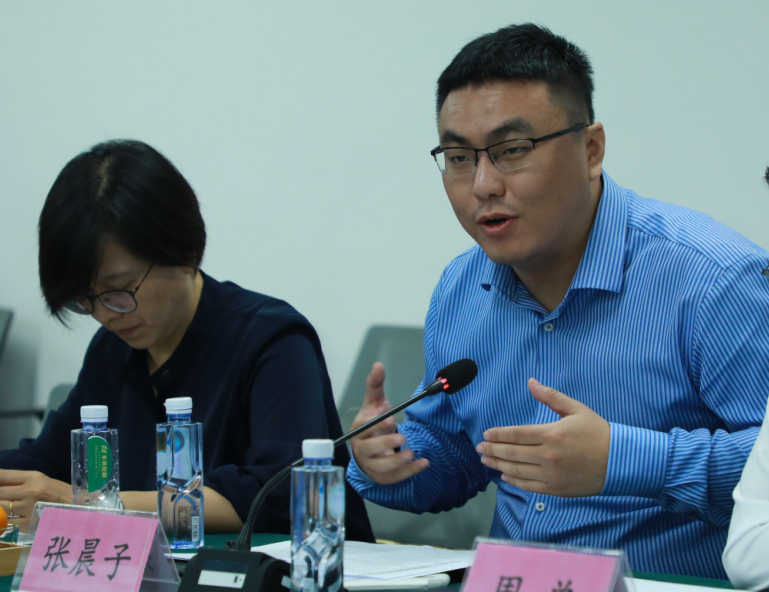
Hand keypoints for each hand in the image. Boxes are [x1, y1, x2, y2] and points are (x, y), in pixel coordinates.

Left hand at [0, 469, 71, 531]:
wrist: (79, 511)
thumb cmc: (61, 495)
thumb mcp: (43, 481)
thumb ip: (21, 481)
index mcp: (34, 477)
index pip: (2, 475)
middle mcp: (30, 491)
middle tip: (2, 498)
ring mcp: (28, 508)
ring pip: (0, 508)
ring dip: (0, 508)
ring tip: (6, 508)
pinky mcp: (27, 524)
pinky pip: (6, 522)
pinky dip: (4, 521)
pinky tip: (8, 519)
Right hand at [349, 363, 428, 484]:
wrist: (370, 449)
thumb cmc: (373, 423)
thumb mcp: (374, 404)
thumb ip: (375, 385)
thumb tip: (378, 365)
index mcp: (359, 430)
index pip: (365, 429)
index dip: (377, 426)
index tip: (391, 420)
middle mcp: (362, 450)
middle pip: (370, 449)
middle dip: (386, 444)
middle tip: (402, 437)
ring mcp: (371, 465)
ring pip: (381, 467)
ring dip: (397, 462)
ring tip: (412, 453)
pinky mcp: (383, 477)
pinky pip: (395, 477)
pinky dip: (410, 472)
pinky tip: (423, 463)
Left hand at [476, 378, 609, 496]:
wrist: (621, 461)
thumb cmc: (598, 432)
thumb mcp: (576, 409)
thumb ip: (551, 397)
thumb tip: (531, 382)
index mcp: (551, 434)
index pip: (516, 435)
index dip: (498, 435)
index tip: (486, 435)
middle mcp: (548, 456)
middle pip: (512, 454)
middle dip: (492, 451)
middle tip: (479, 449)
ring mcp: (552, 475)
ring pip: (517, 471)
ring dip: (499, 466)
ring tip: (486, 461)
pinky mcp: (557, 489)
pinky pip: (529, 486)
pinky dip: (515, 481)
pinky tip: (505, 476)